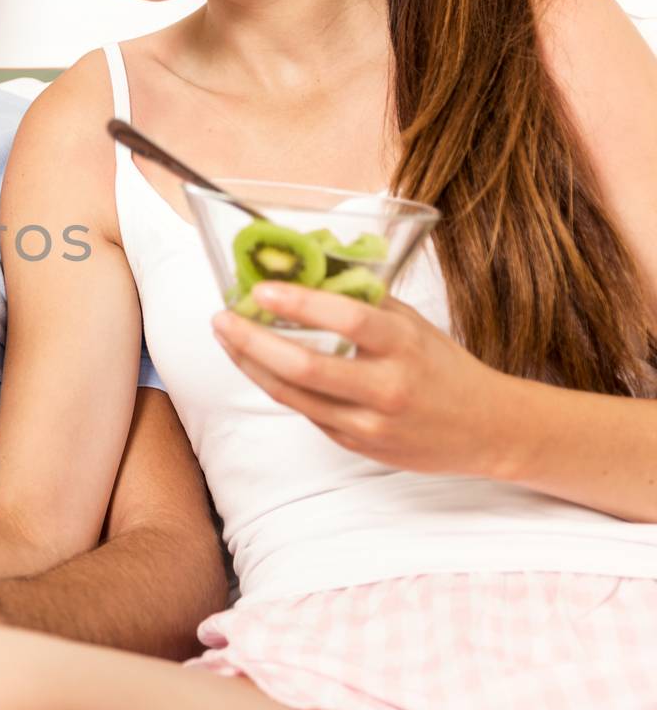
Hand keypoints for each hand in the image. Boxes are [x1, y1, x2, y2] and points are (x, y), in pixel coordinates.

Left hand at [211, 283, 516, 476]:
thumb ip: (365, 300)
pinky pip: (305, 411)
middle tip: (223, 317)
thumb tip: (310, 266)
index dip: (301, 303)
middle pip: (306, 367)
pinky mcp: (356, 444)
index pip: (349, 320)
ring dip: (251, 364)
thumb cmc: (442, 366)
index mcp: (404, 346)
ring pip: (293, 395)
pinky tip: (258, 363)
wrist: (486, 430)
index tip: (262, 288)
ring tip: (227, 336)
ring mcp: (369, 422)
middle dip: (253, 341)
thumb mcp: (412, 324)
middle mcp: (386, 387)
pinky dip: (277, 384)